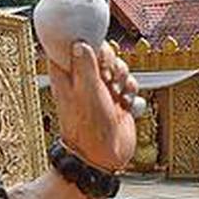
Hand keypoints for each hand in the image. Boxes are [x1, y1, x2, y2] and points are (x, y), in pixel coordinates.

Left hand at [47, 42, 136, 171]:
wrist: (103, 156)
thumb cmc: (88, 126)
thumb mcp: (86, 91)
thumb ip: (85, 64)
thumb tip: (80, 42)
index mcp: (67, 75)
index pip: (72, 44)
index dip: (87, 44)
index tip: (95, 54)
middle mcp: (83, 79)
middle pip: (101, 52)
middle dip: (111, 62)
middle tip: (107, 77)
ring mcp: (101, 89)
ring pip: (118, 67)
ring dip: (123, 77)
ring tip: (117, 95)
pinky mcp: (117, 98)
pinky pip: (129, 83)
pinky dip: (131, 91)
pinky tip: (125, 104)